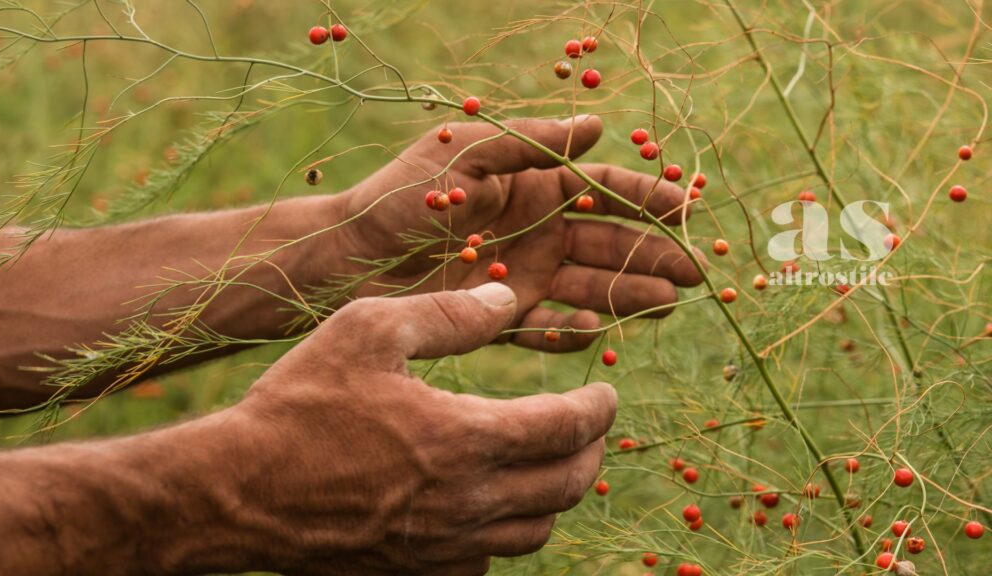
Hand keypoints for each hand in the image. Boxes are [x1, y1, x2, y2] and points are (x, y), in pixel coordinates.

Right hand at [227, 283, 616, 574]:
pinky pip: (487, 560)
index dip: (598, 407)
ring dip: (556, 495)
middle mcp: (467, 502)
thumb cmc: (299, 404)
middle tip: (589, 427)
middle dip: (591, 452)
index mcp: (466, 438)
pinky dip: (505, 531)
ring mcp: (443, 547)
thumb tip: (507, 298)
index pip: (567, 428)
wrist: (236, 492)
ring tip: (549, 464)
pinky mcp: (415, 573)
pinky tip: (488, 503)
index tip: (606, 392)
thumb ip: (447, 313)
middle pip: (567, 486)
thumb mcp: (369, 330)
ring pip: (535, 532)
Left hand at [339, 115, 704, 350]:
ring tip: (666, 302)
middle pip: (609, 242)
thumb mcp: (466, 154)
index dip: (647, 198)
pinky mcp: (502, 315)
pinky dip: (573, 329)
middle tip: (694, 271)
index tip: (686, 209)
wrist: (349, 256)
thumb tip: (599, 126)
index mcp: (533, 186)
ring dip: (628, 294)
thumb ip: (531, 142)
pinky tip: (597, 328)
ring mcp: (524, 275)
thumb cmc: (402, 196)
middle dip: (652, 254)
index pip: (604, 191)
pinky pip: (547, 325)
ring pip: (589, 286)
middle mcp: (538, 231)